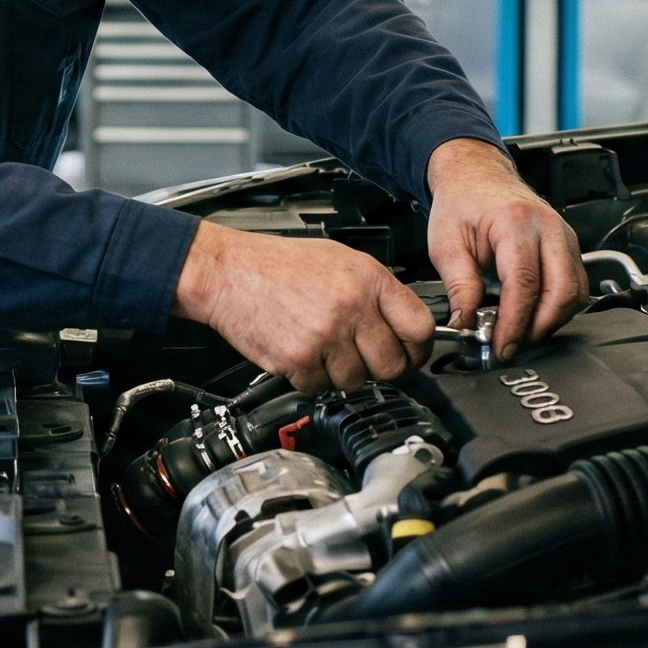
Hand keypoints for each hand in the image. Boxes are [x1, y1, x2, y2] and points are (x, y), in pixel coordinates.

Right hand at [172, 218, 434, 391]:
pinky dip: (311, 379)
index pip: (420, 328)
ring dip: (342, 374)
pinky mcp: (298, 359)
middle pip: (392, 365)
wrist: (228, 272)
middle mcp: (351, 306)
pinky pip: (320, 388)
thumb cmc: (278, 264)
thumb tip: (406, 326)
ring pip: (356, 382)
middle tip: (363, 359)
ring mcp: (325, 335)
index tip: (412, 355)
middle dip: (380, 368)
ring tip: (323, 349)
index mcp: (368, 278)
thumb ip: (376, 291)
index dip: (419, 349)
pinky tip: (301, 354)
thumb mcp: (340, 259)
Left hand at [424, 137, 586, 359]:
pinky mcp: (570, 246)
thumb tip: (466, 325)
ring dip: (551, 321)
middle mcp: (548, 227)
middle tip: (510, 344)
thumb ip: (459, 287)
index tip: (500, 345)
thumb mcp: (446, 244)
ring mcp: (565, 235)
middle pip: (561, 291)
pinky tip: (534, 316)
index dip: (514, 322)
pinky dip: (560, 308)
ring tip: (520, 332)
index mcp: (515, 222)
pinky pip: (577, 286)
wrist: (476, 176)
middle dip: (538, 327)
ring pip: (576, 292)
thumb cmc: (462, 203)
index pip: (524, 283)